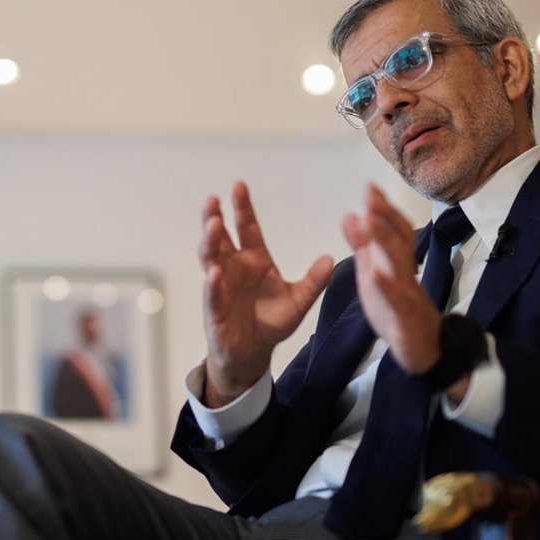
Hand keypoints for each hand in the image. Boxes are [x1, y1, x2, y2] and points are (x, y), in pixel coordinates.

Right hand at [199, 181, 333, 406]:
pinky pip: (211, 292)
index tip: (238, 186)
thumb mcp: (298, 301)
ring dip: (209, 241)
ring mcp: (220, 285)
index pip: (246, 227)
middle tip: (214, 201)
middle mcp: (233, 267)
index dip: (242, 208)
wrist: (253, 353)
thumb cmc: (270, 322)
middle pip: (220, 236)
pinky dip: (212, 282)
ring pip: (210, 257)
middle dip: (214, 217)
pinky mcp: (214, 308)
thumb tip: (330, 259)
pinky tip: (215, 272)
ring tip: (213, 225)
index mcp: (254, 259)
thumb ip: (313, 282)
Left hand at [341, 184, 441, 375]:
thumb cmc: (398, 307)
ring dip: (386, 243)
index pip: (394, 229)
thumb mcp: (374, 272)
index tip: (370, 187)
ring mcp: (408, 294)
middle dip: (386, 216)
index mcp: (397, 262)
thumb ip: (363, 246)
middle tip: (370, 196)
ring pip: (400, 265)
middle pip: (400, 240)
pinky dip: (388, 287)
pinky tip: (375, 275)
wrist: (423, 348)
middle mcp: (405, 273)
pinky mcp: (405, 318)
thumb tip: (351, 215)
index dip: (383, 208)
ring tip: (370, 222)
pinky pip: (398, 301)